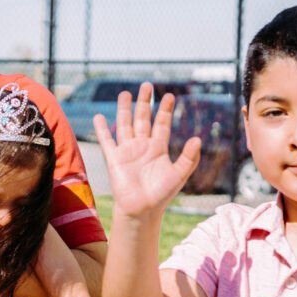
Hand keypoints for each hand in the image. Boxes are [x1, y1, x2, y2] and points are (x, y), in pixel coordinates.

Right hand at [93, 84, 201, 217]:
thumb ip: (189, 158)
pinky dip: (102, 129)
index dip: (166, 110)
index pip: (162, 124)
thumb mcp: (179, 175)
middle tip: (147, 85)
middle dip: (145, 102)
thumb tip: (197, 138)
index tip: (169, 95)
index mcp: (159, 149)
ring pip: (125, 124)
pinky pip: (107, 141)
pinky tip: (99, 116)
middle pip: (143, 119)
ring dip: (124, 109)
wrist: (142, 210)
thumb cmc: (162, 194)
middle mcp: (142, 146)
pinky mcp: (114, 159)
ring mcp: (127, 151)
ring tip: (125, 93)